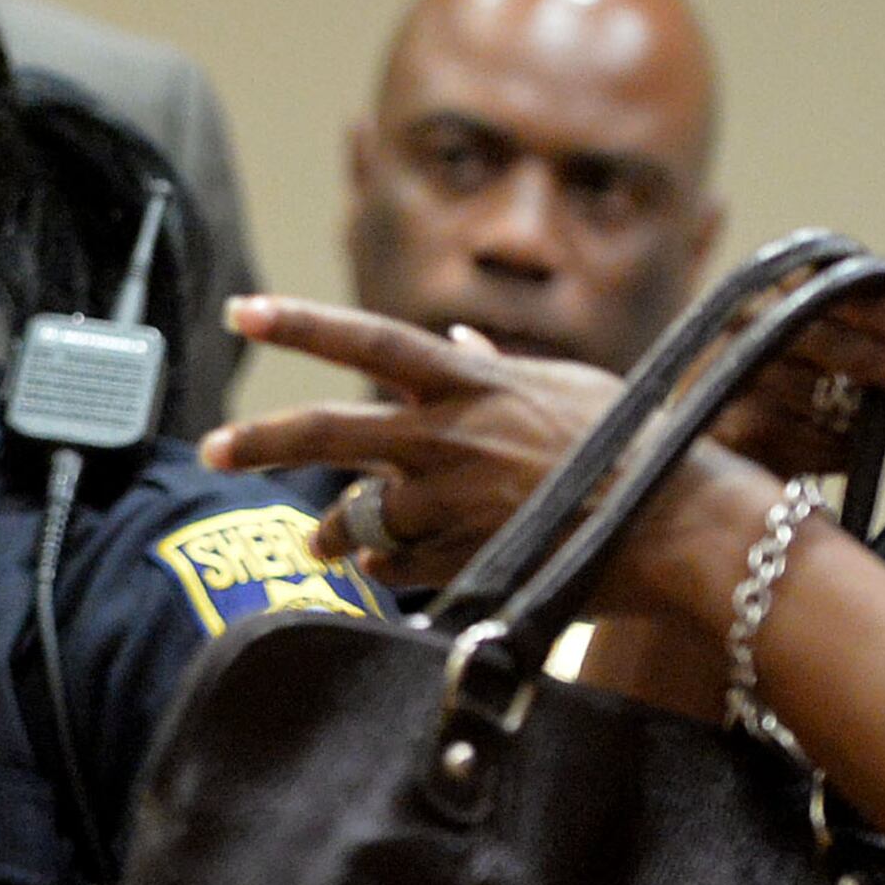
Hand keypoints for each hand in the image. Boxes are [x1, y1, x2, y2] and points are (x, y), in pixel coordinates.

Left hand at [198, 299, 616, 589]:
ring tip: (320, 546)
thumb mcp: (564, 386)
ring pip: (357, 516)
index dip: (299, 324)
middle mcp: (448, 436)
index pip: (367, 338)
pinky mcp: (461, 561)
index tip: (240, 311)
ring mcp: (450, 502)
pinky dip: (393, 570)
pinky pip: (398, 568)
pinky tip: (404, 572)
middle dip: (260, 442)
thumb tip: (458, 341)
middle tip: (211, 449)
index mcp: (469, 381)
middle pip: (329, 432)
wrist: (674, 523)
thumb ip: (496, 368)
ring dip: (334, 533)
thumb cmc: (634, 442)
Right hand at [715, 284, 884, 476]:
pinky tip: (847, 447)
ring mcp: (734, 378)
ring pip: (839, 406)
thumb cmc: (795, 366)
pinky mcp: (725, 433)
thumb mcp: (857, 333)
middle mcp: (754, 320)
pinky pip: (811, 448)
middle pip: (853, 349)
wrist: (695, 418)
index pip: (853, 289)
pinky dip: (842, 450)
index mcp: (787, 281)